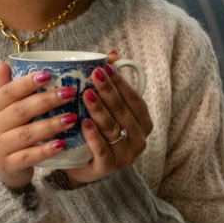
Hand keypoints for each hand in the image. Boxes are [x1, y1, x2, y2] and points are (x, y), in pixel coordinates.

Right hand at [0, 63, 78, 190]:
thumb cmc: (9, 134)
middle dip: (46, 100)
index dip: (27, 83)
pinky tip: (62, 143)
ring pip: (27, 134)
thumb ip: (7, 89)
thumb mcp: (5, 111)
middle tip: (70, 92)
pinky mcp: (9, 165)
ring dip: (51, 125)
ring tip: (72, 118)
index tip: (48, 75)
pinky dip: (46, 150)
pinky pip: (29, 157)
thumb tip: (5, 63)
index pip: (8, 92)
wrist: (1, 169)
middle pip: (20, 111)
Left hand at [66, 51, 152, 187]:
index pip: (135, 100)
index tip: (106, 68)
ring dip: (99, 110)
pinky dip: (93, 136)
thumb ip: (112, 84)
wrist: (80, 164)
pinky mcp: (109, 168)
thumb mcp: (105, 108)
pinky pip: (102, 150)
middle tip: (94, 75)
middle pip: (123, 113)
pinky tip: (83, 122)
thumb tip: (113, 54)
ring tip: (86, 94)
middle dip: (109, 92)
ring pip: (113, 129)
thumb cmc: (96, 131)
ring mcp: (126, 156)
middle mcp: (139, 140)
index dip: (121, 83)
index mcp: (143, 123)